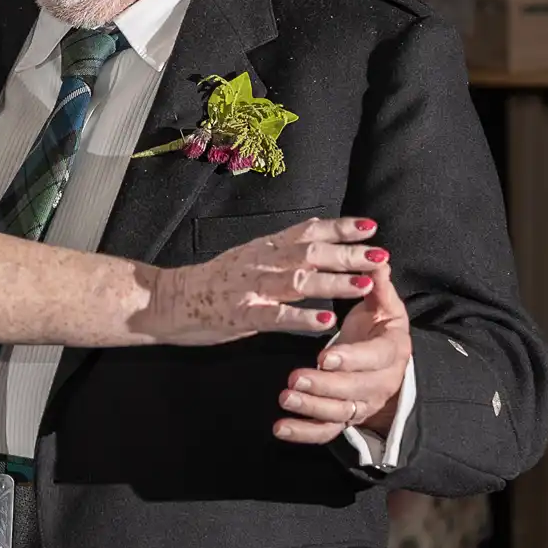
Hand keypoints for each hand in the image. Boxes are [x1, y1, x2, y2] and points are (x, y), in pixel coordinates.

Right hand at [142, 217, 381, 344]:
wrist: (167, 299)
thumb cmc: (208, 285)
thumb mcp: (246, 260)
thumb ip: (277, 256)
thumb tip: (314, 249)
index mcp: (264, 248)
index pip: (307, 231)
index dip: (339, 228)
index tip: (369, 225)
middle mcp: (261, 261)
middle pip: (311, 253)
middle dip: (348, 254)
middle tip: (380, 255)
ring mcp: (251, 287)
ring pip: (299, 281)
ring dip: (334, 282)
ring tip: (364, 285)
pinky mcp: (241, 313)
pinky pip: (275, 316)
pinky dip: (302, 318)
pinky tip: (325, 322)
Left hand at [277, 258, 412, 444]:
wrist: (386, 363)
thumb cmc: (379, 329)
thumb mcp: (383, 306)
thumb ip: (378, 285)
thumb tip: (378, 259)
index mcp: (392, 352)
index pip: (375, 359)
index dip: (352, 359)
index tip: (326, 355)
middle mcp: (381, 383)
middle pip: (355, 391)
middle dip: (324, 386)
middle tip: (295, 378)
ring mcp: (362, 404)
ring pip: (339, 412)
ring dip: (311, 408)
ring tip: (285, 397)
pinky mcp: (344, 418)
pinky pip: (326, 431)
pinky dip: (303, 433)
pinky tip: (280, 428)